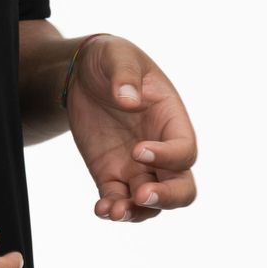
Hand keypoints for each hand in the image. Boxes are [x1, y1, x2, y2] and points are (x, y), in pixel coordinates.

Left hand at [65, 35, 198, 222]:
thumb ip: (125, 74)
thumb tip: (129, 99)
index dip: (168, 157)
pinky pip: (119, 200)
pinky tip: (101, 209)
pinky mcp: (112, 174)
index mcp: (171, 119)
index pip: (185, 150)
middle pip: (182, 187)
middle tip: (142, 194)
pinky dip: (113, 209)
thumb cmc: (109, 58)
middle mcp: (160, 148)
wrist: (81, 72)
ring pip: (151, 204)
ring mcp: (137, 166)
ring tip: (115, 210)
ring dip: (137, 212)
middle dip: (167, 197)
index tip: (139, 149)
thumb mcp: (117, 55)